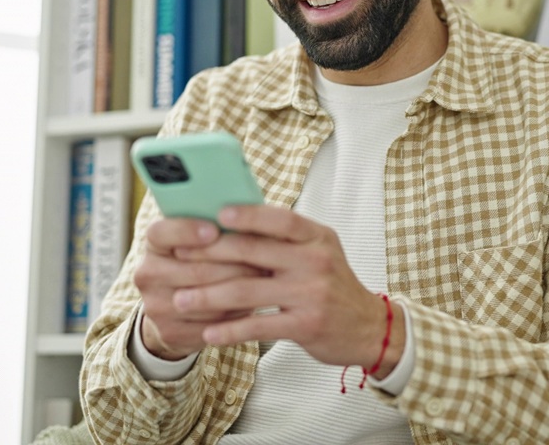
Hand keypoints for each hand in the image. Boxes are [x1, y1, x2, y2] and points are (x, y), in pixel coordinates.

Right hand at [133, 217, 265, 359]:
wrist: (176, 309)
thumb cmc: (200, 261)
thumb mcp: (198, 241)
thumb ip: (214, 226)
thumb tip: (246, 211)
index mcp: (153, 244)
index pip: (161, 233)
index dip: (187, 230)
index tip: (214, 229)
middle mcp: (148, 274)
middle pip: (193, 269)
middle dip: (234, 264)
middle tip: (265, 259)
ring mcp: (155, 306)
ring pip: (205, 298)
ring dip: (239, 289)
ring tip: (265, 280)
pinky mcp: (170, 332)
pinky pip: (210, 324)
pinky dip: (235, 314)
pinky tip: (254, 304)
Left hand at [171, 206, 404, 374]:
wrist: (369, 327)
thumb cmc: (333, 285)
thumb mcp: (320, 251)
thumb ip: (286, 239)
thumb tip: (235, 219)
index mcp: (317, 237)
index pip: (278, 218)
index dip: (246, 215)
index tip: (215, 214)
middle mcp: (316, 261)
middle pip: (253, 252)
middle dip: (209, 254)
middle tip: (178, 257)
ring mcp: (312, 293)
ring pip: (248, 291)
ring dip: (209, 296)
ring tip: (181, 300)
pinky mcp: (307, 325)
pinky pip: (259, 326)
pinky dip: (230, 330)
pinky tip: (209, 334)